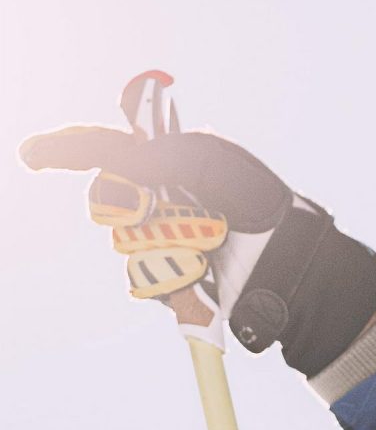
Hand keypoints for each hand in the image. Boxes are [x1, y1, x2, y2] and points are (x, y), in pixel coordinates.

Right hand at [21, 71, 375, 374]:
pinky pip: (148, 281)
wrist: (289, 264)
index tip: (32, 155)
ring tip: (209, 243)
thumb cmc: (258, 204)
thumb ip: (155, 154)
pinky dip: (176, 278)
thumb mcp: (210, 164)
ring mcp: (162, 240)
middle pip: (106, 201)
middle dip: (127, 205)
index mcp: (166, 160)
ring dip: (166, 244)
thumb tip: (118, 159)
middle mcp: (158, 198)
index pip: (104, 149)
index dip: (65, 149)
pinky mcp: (170, 279)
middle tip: (160, 207)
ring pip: (127, 245)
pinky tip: (205, 274)